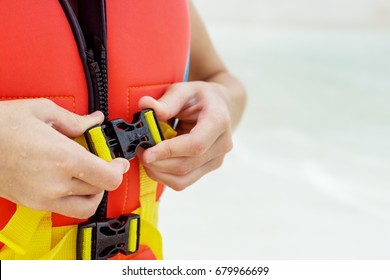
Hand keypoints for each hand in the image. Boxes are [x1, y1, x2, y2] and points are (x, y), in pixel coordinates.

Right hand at [0, 99, 129, 217]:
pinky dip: (76, 199)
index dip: (119, 170)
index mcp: (64, 158)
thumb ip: (75, 120)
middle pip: (99, 189)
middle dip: (106, 175)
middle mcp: (56, 183)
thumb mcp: (42, 111)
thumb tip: (94, 120)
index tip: (119, 161)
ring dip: (94, 192)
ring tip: (90, 176)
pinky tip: (71, 182)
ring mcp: (43, 197)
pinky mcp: (33, 204)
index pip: (109, 177)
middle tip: (103, 161)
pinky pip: (65, 209)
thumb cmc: (0, 125)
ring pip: (85, 205)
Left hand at [138, 81, 232, 189]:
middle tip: (139, 151)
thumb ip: (166, 101)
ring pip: (183, 179)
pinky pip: (182, 182)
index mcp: (218, 121)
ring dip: (158, 172)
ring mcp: (216, 160)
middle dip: (157, 163)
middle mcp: (222, 145)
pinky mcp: (207, 169)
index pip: (195, 144)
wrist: (220, 107)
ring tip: (145, 157)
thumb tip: (145, 106)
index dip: (169, 151)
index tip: (146, 153)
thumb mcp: (184, 90)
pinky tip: (155, 162)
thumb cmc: (200, 97)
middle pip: (186, 165)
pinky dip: (163, 176)